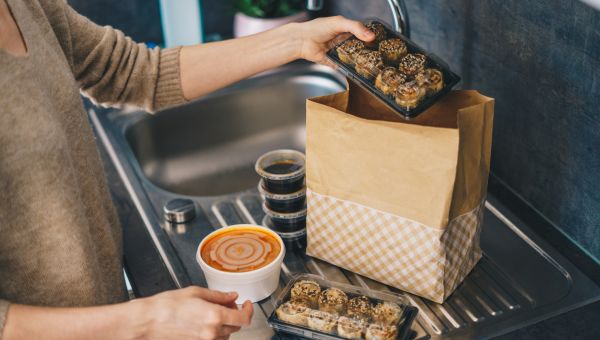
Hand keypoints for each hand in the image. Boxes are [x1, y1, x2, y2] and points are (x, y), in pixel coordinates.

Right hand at [134, 286, 252, 339]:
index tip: (247, 304)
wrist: (148, 321)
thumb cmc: (166, 306)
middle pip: (236, 326)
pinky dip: (216, 331)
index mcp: (214, 315)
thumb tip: (232, 296)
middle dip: (236, 313)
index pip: (244, 318)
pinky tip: (207, 321)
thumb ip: (218, 295)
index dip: (250, 310)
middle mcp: (212, 332)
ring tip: (215, 311)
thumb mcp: (195, 293)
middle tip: (229, 303)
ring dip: (226, 323)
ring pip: (226, 334)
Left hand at [292, 16, 374, 66]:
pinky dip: (351, 70)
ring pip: (354, 58)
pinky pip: (345, 68)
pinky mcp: (335, 63)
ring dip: (361, 61)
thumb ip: (355, 27)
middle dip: (368, 51)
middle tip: (379, 55)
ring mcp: (340, 53)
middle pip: (361, 48)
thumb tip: (370, 36)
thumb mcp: (339, 23)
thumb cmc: (317, 29)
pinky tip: (359, 71)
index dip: (372, 38)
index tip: (381, 42)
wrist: (302, 41)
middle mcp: (345, 41)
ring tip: (372, 64)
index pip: (363, 34)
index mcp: (347, 30)